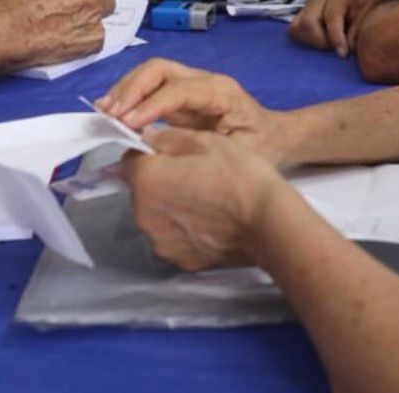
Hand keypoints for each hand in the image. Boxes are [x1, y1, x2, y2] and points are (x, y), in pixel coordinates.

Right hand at [0, 0, 115, 64]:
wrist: (8, 33)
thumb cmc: (16, 6)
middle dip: (93, 4)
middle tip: (75, 11)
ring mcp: (95, 18)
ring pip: (101, 19)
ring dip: (88, 22)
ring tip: (65, 27)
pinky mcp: (94, 41)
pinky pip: (97, 39)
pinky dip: (84, 40)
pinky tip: (65, 39)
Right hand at [96, 58, 293, 163]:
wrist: (277, 135)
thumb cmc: (263, 144)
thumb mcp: (239, 152)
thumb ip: (199, 147)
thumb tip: (158, 148)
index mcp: (221, 92)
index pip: (177, 90)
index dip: (149, 105)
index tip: (127, 124)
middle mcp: (204, 81)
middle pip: (159, 69)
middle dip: (131, 88)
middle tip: (110, 113)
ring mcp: (191, 85)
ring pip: (151, 74)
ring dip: (125, 89)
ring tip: (104, 111)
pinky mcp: (181, 95)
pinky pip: (151, 88)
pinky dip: (130, 96)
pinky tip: (114, 112)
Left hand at [124, 127, 285, 271]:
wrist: (268, 222)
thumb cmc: (238, 176)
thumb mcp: (204, 140)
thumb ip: (167, 138)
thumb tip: (147, 138)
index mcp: (145, 179)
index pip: (130, 159)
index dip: (151, 153)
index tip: (173, 155)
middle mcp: (144, 214)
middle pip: (142, 190)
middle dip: (160, 181)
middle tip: (195, 175)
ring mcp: (161, 241)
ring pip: (157, 215)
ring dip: (171, 206)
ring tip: (205, 200)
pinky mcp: (180, 259)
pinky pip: (174, 237)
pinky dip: (185, 230)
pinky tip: (210, 221)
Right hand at [287, 0, 383, 56]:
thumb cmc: (367, 0)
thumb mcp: (370, 12)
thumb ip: (359, 28)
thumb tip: (348, 48)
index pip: (331, 16)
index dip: (336, 38)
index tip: (343, 54)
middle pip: (307, 22)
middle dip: (320, 41)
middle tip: (334, 47)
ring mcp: (309, 3)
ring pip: (297, 26)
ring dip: (310, 41)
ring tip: (327, 44)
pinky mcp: (303, 10)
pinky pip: (294, 28)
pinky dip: (304, 38)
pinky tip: (318, 40)